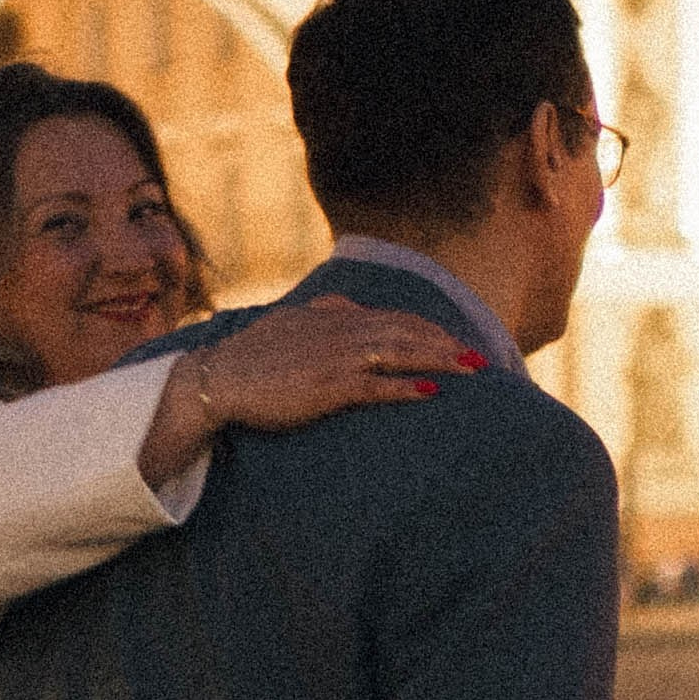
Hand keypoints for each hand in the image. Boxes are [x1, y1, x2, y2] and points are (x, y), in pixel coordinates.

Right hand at [138, 293, 473, 486]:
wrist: (217, 380)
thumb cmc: (253, 359)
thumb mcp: (291, 325)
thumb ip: (323, 314)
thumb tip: (346, 308)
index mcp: (334, 318)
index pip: (394, 318)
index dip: (428, 329)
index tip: (455, 342)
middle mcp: (340, 331)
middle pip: (406, 331)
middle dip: (446, 344)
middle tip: (481, 359)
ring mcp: (335, 358)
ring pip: (399, 352)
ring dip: (439, 360)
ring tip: (470, 371)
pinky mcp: (326, 387)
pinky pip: (375, 385)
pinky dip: (406, 386)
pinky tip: (431, 392)